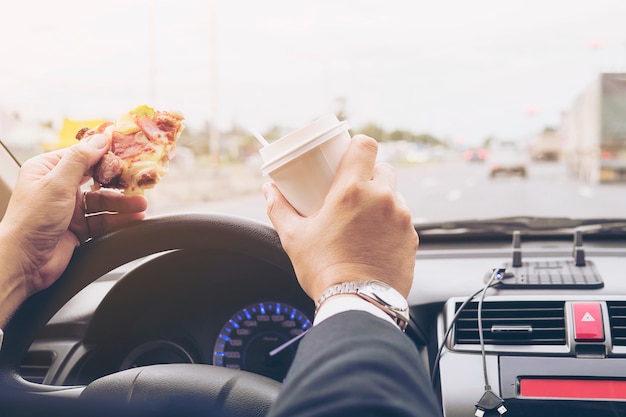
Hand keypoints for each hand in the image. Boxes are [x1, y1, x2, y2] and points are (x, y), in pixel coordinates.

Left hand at [0, 134, 146, 323]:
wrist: (24, 263)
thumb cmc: (31, 220)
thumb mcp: (57, 183)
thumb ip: (80, 159)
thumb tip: (100, 138)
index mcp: (47, 170)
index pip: (81, 156)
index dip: (104, 154)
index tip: (127, 151)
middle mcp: (58, 188)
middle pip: (96, 180)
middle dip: (118, 182)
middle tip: (138, 181)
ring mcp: (68, 209)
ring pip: (102, 202)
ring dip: (123, 204)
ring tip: (141, 205)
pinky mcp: (78, 229)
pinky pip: (103, 221)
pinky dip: (118, 220)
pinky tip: (133, 218)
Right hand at [263, 134, 416, 302]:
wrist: (358, 303)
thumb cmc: (324, 270)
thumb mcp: (294, 237)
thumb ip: (279, 208)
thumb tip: (269, 190)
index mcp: (352, 191)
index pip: (366, 145)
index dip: (358, 146)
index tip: (348, 156)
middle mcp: (382, 198)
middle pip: (383, 168)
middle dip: (370, 175)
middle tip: (353, 192)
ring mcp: (401, 218)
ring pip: (394, 195)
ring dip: (381, 200)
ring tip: (363, 220)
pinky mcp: (412, 238)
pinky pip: (402, 220)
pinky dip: (390, 224)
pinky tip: (375, 240)